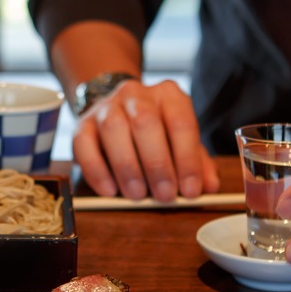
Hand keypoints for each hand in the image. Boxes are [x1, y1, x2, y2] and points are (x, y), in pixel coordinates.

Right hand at [74, 78, 219, 200]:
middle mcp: (136, 94)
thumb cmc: (157, 132)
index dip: (187, 159)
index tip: (190, 190)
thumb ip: (197, 162)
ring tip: (138, 195)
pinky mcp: (82, 125)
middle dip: (157, 165)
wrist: (119, 110)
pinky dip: (97, 171)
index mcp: (168, 95)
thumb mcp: (181, 142)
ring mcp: (106, 107)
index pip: (181, 122)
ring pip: (114, 130)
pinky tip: (110, 190)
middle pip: (146, 123)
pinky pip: (84, 145)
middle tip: (165, 196)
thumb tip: (208, 187)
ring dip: (128, 168)